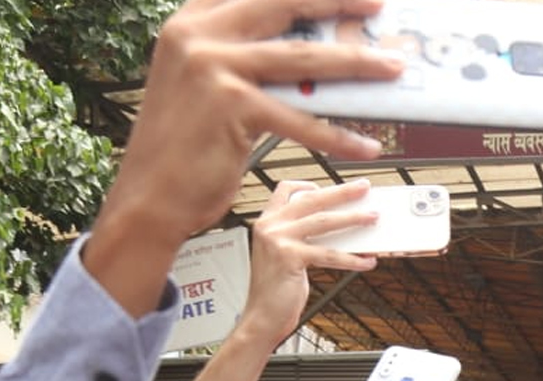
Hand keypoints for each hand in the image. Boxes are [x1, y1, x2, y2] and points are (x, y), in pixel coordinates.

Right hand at [84, 0, 404, 311]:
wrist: (149, 197)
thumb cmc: (185, 147)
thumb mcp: (205, 85)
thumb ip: (241, 57)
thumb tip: (308, 52)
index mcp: (190, 23)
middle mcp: (197, 35)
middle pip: (282, 4)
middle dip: (337, 1)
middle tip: (377, 5)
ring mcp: (211, 66)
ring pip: (302, 59)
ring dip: (356, 64)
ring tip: (393, 68)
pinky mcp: (230, 105)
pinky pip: (300, 118)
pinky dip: (336, 136)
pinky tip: (365, 145)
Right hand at [238, 179, 381, 347]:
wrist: (261, 317)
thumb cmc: (274, 291)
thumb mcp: (284, 255)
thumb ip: (302, 237)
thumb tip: (335, 228)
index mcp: (266, 222)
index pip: (286, 189)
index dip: (308, 184)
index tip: (329, 186)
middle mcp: (270, 226)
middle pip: (311, 199)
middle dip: (341, 192)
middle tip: (362, 187)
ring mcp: (278, 240)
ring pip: (323, 221)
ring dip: (353, 218)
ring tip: (372, 217)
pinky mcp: (290, 257)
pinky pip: (329, 254)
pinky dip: (352, 258)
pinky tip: (366, 261)